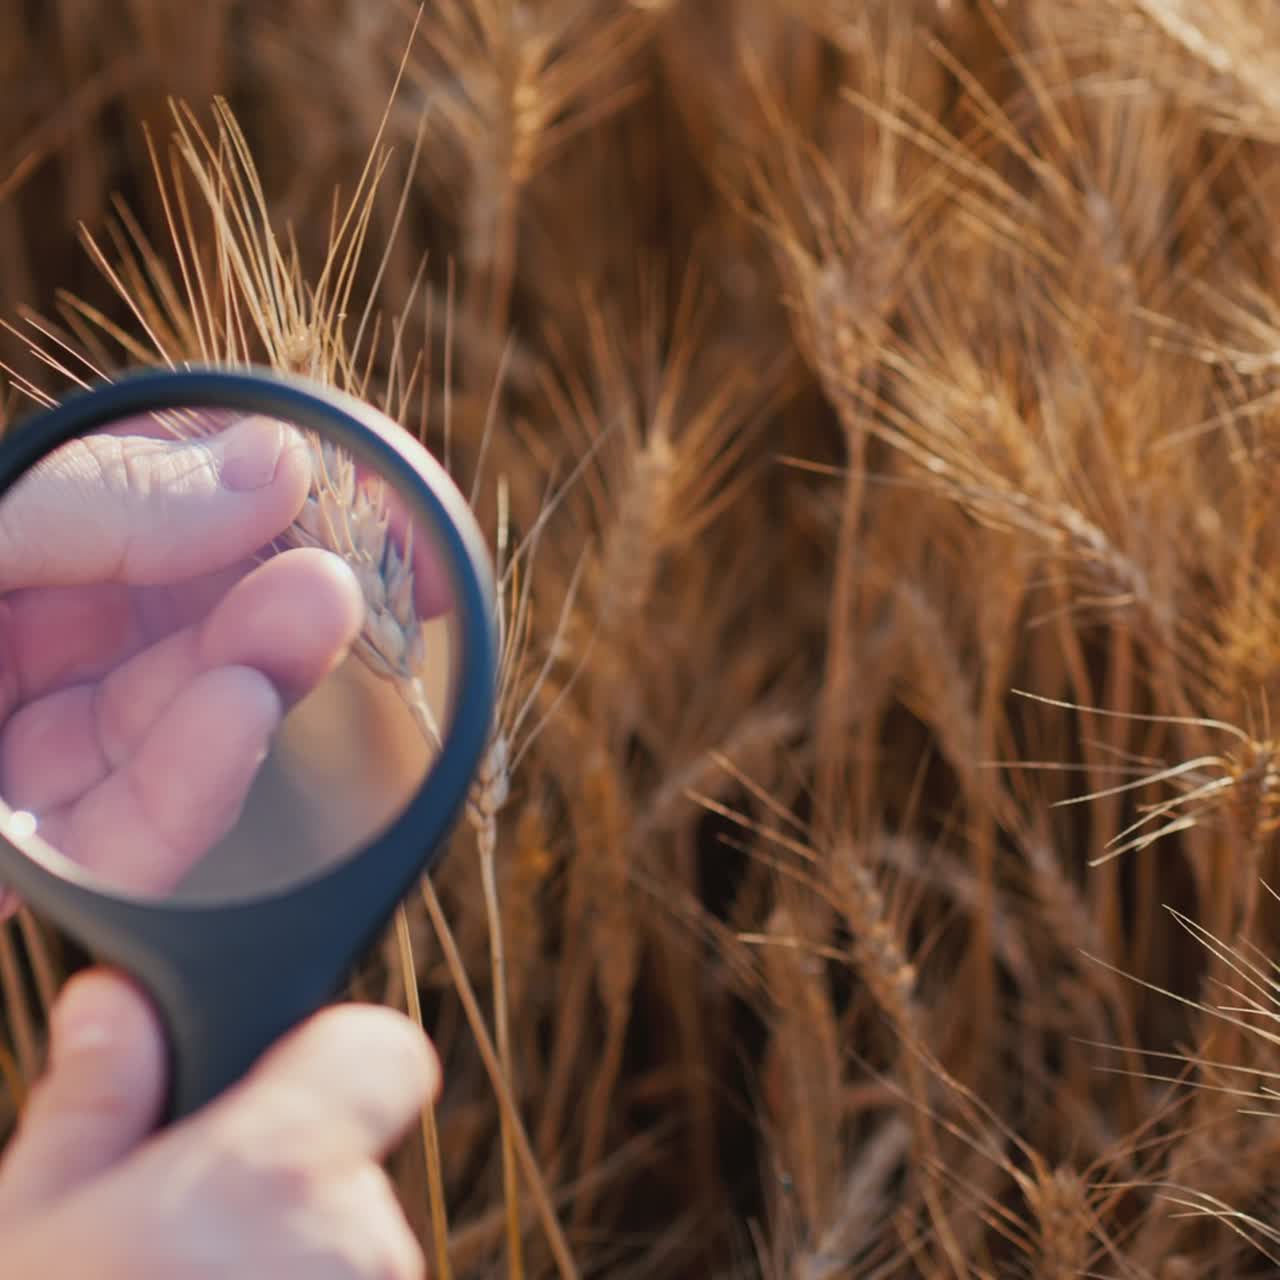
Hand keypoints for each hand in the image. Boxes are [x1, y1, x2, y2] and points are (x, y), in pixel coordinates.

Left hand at [0, 416, 365, 897]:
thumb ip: (100, 501)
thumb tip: (277, 459)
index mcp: (19, 561)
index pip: (165, 511)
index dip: (273, 495)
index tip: (371, 500)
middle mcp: (29, 653)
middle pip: (190, 623)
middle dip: (279, 593)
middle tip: (355, 573)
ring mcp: (32, 765)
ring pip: (181, 724)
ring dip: (260, 673)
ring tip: (322, 618)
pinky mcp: (38, 871)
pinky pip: (135, 841)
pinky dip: (198, 785)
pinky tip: (243, 717)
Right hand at [0, 969, 433, 1277]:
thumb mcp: (31, 1229)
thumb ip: (90, 1101)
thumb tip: (112, 999)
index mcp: (278, 1169)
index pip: (386, 1048)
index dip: (335, 1049)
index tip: (268, 1079)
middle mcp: (359, 1237)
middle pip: (352, 1147)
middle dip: (282, 1166)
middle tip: (179, 1218)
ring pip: (346, 1233)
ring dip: (285, 1244)